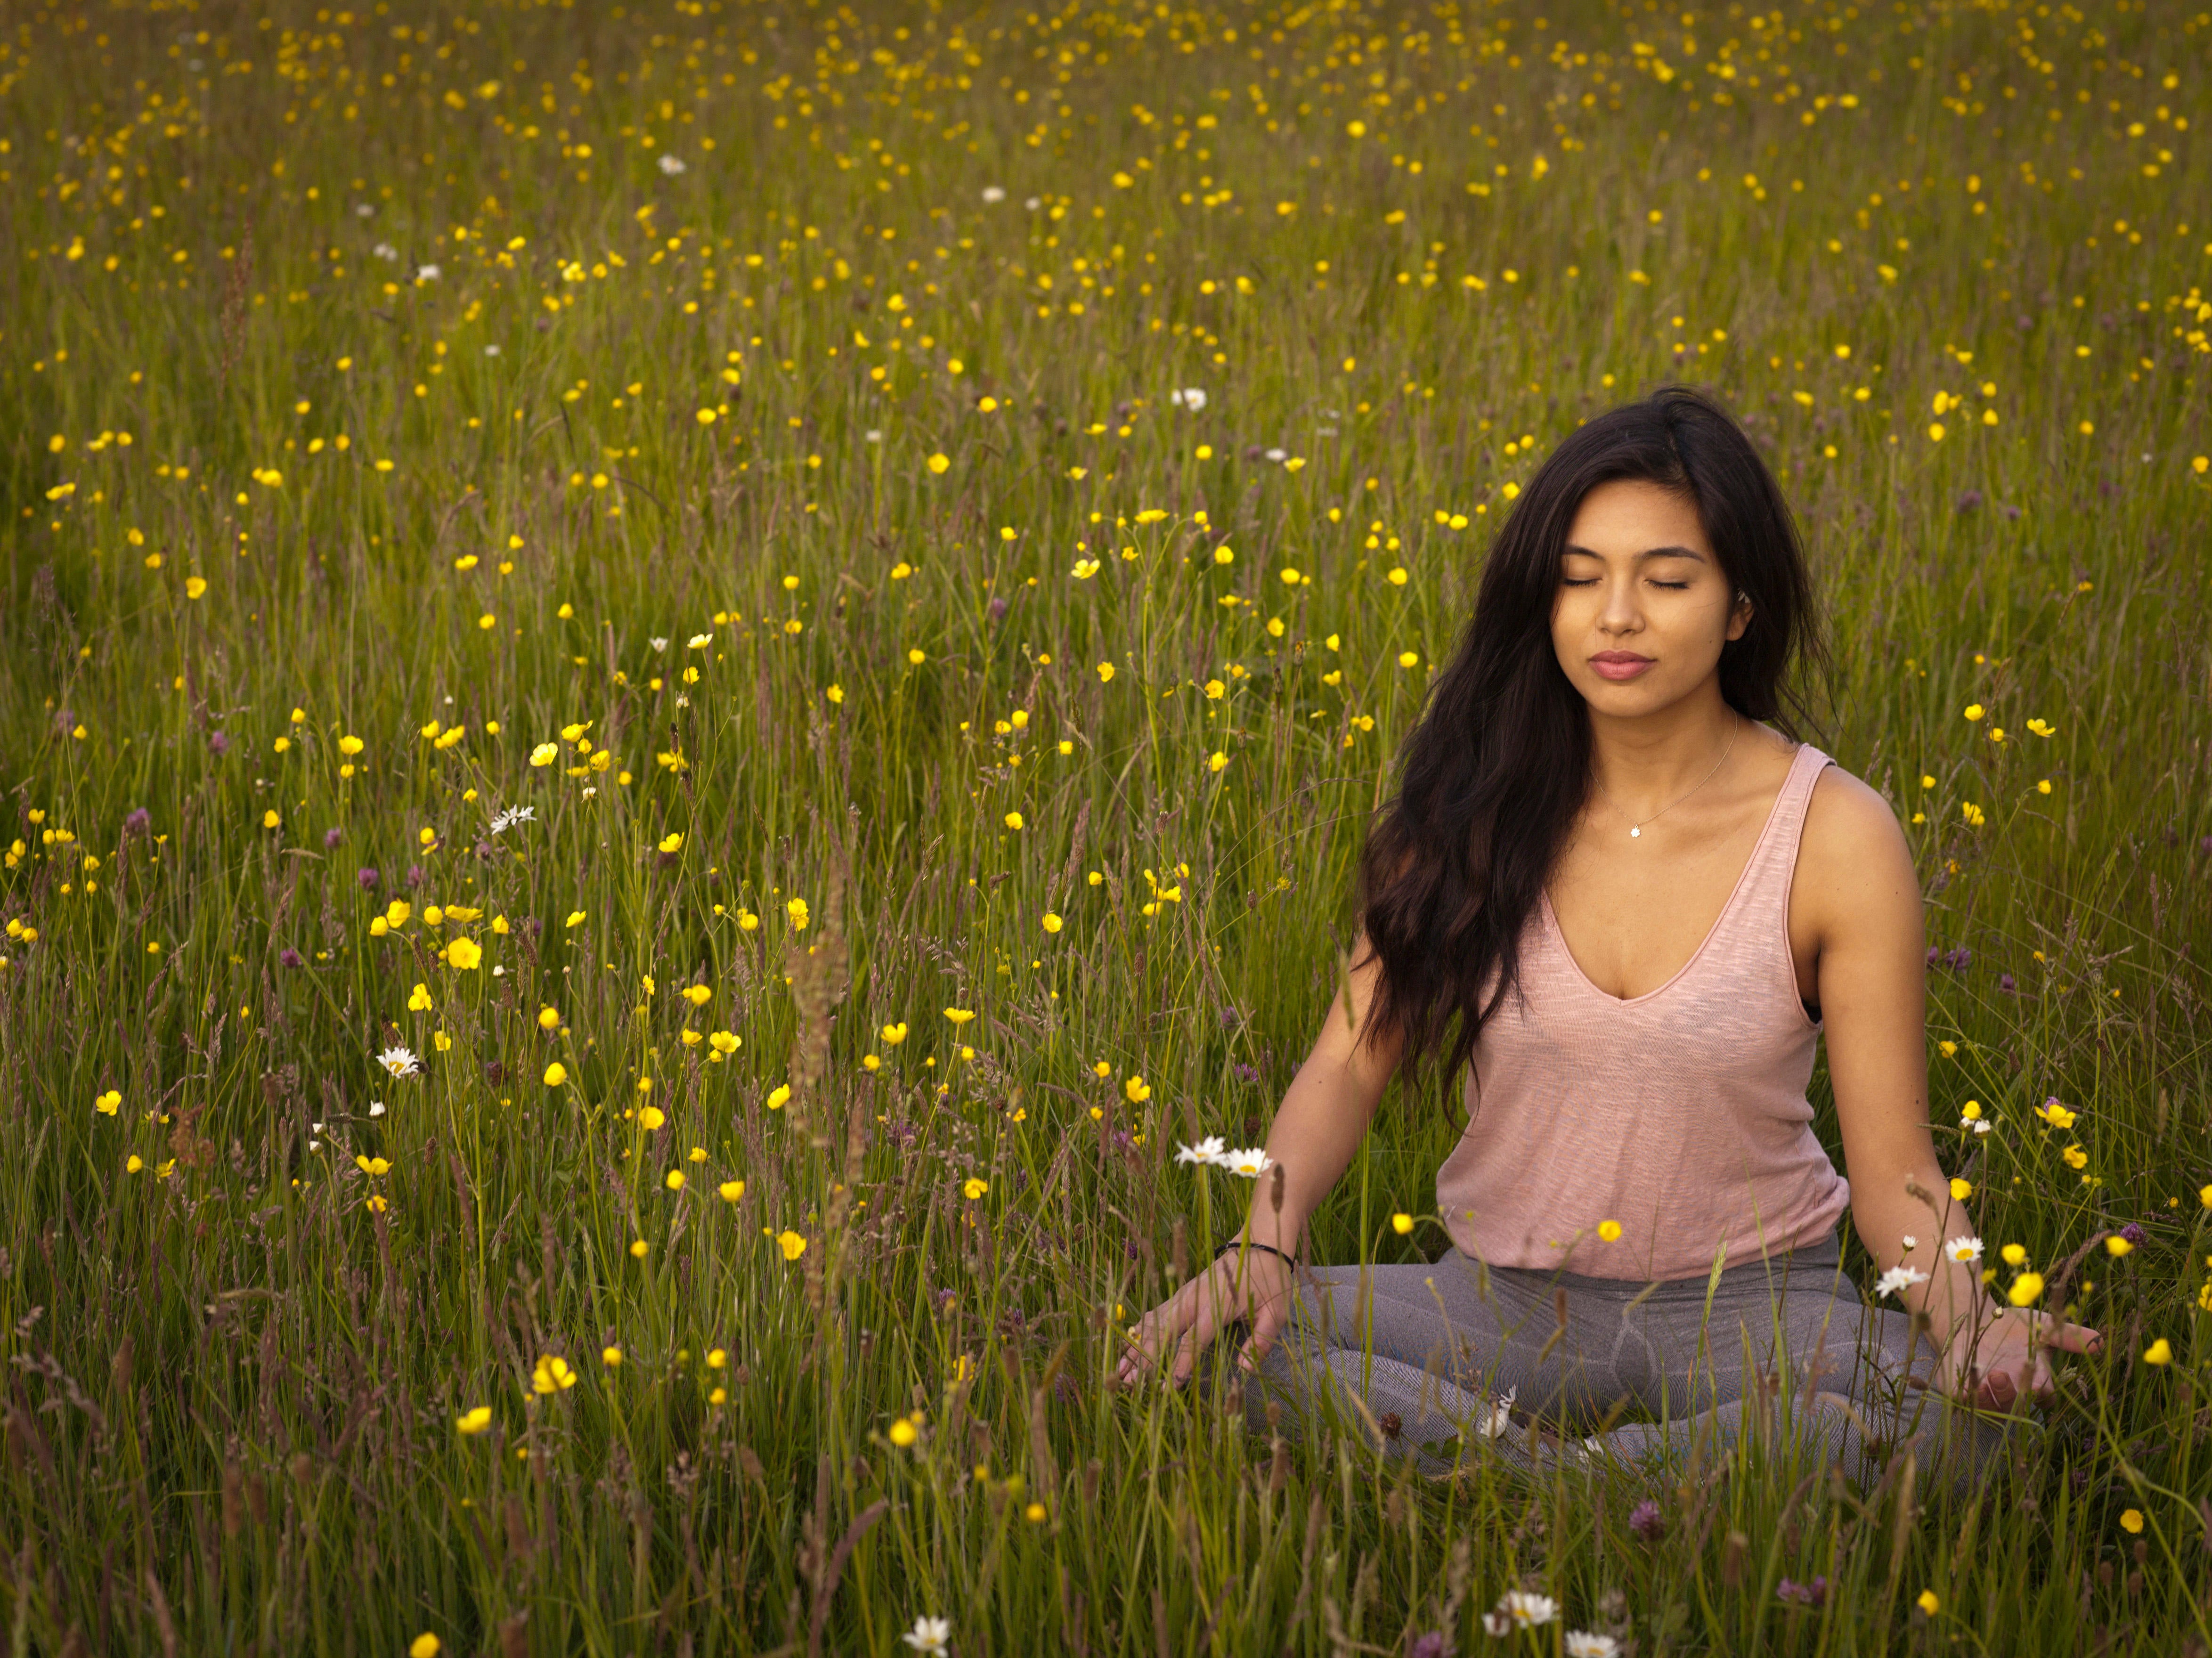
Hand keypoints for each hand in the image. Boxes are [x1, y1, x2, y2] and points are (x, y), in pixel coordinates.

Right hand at [1114, 1245, 1296, 1390]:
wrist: (1258, 1243)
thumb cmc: (1270, 1280)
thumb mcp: (1276, 1311)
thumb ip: (1261, 1340)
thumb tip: (1245, 1370)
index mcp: (1216, 1307)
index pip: (1193, 1340)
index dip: (1179, 1364)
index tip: (1166, 1387)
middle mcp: (1194, 1300)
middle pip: (1163, 1332)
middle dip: (1145, 1358)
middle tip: (1129, 1382)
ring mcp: (1184, 1294)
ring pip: (1154, 1322)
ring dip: (1136, 1345)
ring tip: (1120, 1368)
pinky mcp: (1181, 1292)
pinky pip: (1155, 1311)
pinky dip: (1139, 1328)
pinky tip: (1127, 1342)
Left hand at [1941, 1303, 2102, 1410]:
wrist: (1974, 1319)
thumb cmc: (2012, 1325)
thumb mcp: (2042, 1325)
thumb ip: (2068, 1335)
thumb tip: (2099, 1341)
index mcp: (2035, 1378)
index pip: (2044, 1397)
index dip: (2042, 1394)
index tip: (2039, 1385)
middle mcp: (2013, 1390)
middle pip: (2018, 1405)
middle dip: (2014, 1395)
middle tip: (2006, 1375)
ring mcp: (1988, 1392)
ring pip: (1993, 1407)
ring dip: (1992, 1396)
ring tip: (1991, 1376)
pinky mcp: (1963, 1388)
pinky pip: (1966, 1401)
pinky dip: (1968, 1396)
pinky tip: (1967, 1386)